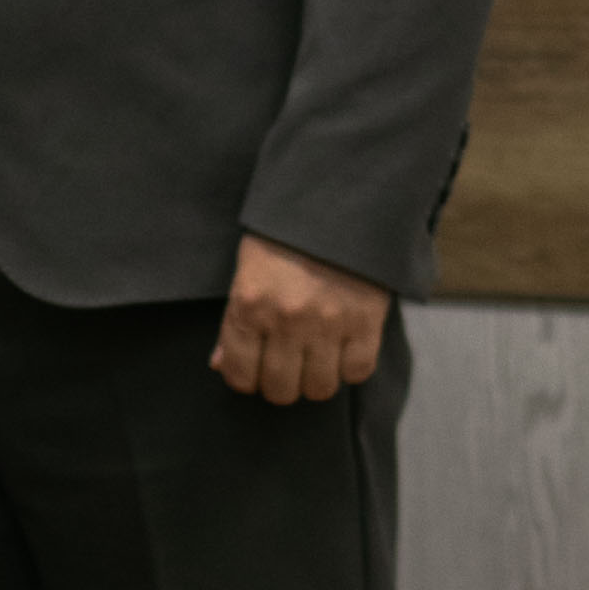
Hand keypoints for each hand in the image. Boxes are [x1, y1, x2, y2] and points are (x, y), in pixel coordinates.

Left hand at [208, 234, 388, 404]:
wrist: (339, 199)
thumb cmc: (286, 234)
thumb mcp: (248, 269)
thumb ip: (234, 322)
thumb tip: (221, 365)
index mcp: (250, 305)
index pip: (240, 375)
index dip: (247, 378)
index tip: (257, 369)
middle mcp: (287, 319)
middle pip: (281, 390)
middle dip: (283, 383)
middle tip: (290, 365)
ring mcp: (329, 322)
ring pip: (319, 388)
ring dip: (317, 378)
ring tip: (319, 357)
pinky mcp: (367, 319)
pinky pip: (358, 371)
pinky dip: (351, 366)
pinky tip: (346, 348)